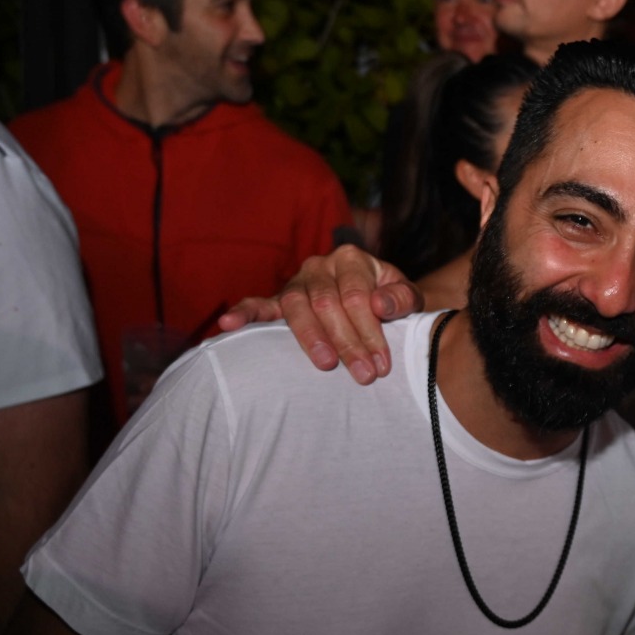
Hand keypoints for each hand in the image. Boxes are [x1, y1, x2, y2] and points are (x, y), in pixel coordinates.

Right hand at [217, 247, 422, 383]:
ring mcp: (297, 281)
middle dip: (347, 343)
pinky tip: (228, 324)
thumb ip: (401, 298)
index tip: (382, 364)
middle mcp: (320, 265)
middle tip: (363, 376)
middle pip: (328, 304)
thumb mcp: (406, 295)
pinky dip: (244, 313)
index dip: (370, 331)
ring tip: (325, 364)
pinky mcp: (278, 299)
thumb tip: (381, 305)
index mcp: (351, 259)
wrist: (373, 295)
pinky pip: (258, 304)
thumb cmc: (389, 299)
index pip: (358, 297)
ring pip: (297, 307)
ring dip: (311, 338)